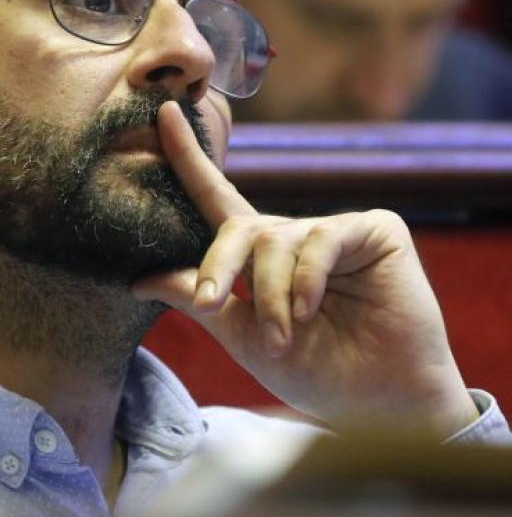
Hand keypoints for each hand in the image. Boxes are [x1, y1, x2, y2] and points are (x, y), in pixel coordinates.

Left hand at [133, 101, 477, 435]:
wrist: (378, 404)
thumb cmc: (313, 370)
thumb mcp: (240, 336)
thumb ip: (196, 299)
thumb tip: (138, 279)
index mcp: (256, 256)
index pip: (214, 197)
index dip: (188, 157)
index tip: (164, 112)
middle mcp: (291, 236)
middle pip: (237, 229)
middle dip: (218, 266)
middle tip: (212, 303)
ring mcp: (333, 231)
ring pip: (276, 242)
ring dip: (272, 296)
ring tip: (283, 337)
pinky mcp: (374, 231)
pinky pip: (322, 239)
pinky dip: (307, 279)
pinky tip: (311, 308)